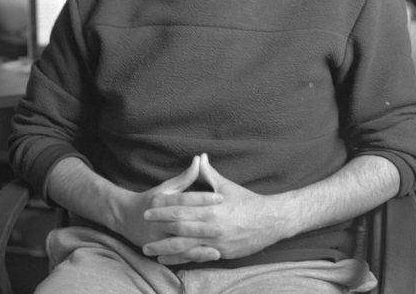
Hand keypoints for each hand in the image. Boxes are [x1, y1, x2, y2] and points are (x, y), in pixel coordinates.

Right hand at [112, 155, 222, 262]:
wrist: (125, 218)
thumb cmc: (152, 200)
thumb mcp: (167, 187)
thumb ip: (185, 177)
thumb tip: (200, 159)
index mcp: (160, 201)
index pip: (184, 199)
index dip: (202, 198)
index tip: (221, 197)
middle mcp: (157, 219)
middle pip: (182, 221)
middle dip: (203, 222)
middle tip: (224, 222)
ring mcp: (156, 236)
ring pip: (180, 240)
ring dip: (200, 243)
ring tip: (219, 242)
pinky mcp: (158, 249)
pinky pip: (178, 255)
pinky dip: (194, 256)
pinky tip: (210, 254)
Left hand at [142, 154, 286, 264]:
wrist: (271, 221)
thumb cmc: (248, 201)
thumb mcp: (227, 186)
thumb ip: (209, 174)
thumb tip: (199, 156)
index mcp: (211, 206)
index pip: (181, 206)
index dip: (163, 207)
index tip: (148, 206)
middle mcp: (212, 225)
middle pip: (179, 226)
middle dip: (159, 226)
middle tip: (144, 225)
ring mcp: (215, 241)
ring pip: (184, 246)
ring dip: (164, 247)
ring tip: (148, 249)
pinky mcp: (221, 253)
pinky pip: (196, 257)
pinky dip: (179, 259)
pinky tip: (167, 259)